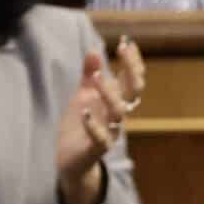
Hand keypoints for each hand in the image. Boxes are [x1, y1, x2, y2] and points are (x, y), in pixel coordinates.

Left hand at [55, 36, 143, 203]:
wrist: (70, 161)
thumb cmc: (79, 126)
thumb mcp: (83, 96)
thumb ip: (89, 75)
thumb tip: (93, 50)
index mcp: (116, 102)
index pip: (133, 80)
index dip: (133, 62)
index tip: (126, 42)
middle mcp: (117, 116)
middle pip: (133, 92)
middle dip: (131, 70)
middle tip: (122, 50)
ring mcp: (109, 133)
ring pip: (119, 113)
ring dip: (109, 94)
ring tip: (97, 78)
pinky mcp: (96, 149)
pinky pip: (101, 139)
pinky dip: (94, 126)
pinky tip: (84, 112)